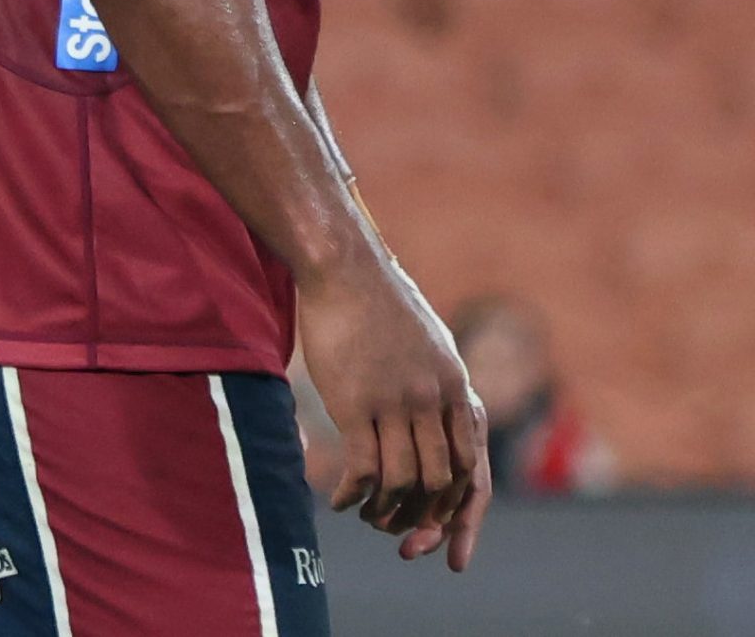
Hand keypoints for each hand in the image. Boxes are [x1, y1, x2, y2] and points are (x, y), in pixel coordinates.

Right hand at [299, 252, 489, 570]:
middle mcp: (432, 399)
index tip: (450, 542)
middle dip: (423, 519)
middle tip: (399, 535)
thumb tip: (442, 413)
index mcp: (454, 387)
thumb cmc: (379, 302)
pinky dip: (352, 494)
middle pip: (440, 480)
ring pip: (402, 480)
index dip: (462, 511)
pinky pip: (362, 466)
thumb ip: (439, 382)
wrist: (343, 268)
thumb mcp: (430, 342)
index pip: (472, 466)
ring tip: (366, 517)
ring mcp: (395, 402)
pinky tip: (337, 500)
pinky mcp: (355, 402)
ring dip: (385, 511)